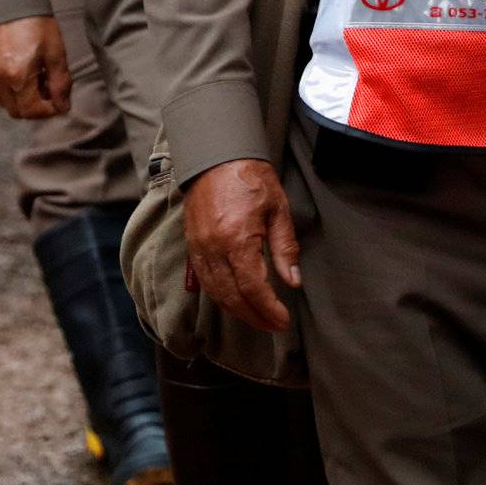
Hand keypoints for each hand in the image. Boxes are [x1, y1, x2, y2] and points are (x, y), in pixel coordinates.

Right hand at [0, 17, 71, 120]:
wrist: (13, 1)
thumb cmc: (39, 25)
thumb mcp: (56, 54)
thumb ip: (60, 83)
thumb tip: (63, 106)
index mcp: (18, 77)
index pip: (31, 111)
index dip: (48, 111)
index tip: (60, 102)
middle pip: (15, 111)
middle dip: (35, 109)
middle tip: (50, 95)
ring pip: (4, 100)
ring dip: (22, 99)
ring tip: (38, 82)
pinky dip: (11, 88)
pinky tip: (25, 73)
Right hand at [183, 159, 299, 334]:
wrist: (216, 157)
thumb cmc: (252, 178)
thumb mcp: (278, 209)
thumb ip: (285, 248)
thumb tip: (293, 281)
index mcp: (237, 239)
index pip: (253, 288)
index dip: (268, 309)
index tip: (283, 321)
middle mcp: (214, 248)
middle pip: (232, 297)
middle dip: (254, 317)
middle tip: (273, 326)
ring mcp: (199, 248)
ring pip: (215, 293)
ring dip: (236, 311)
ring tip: (258, 319)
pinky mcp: (192, 246)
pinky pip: (204, 281)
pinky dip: (220, 297)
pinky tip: (235, 302)